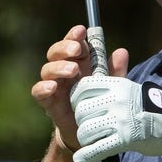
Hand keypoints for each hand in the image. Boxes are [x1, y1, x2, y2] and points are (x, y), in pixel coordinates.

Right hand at [32, 25, 129, 149]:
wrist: (91, 131)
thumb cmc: (101, 102)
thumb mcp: (112, 86)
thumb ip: (116, 71)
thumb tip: (122, 51)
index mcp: (80, 62)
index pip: (73, 43)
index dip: (75, 35)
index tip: (82, 30)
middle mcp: (64, 70)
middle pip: (56, 52)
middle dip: (65, 47)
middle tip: (77, 49)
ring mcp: (54, 85)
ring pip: (47, 69)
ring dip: (59, 67)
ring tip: (72, 70)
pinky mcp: (48, 101)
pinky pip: (38, 91)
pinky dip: (43, 87)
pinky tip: (52, 87)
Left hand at [70, 76, 161, 161]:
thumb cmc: (150, 108)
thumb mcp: (131, 89)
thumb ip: (113, 83)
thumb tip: (94, 77)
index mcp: (118, 86)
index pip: (83, 87)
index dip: (76, 98)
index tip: (79, 106)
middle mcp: (117, 101)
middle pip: (81, 111)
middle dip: (81, 121)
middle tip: (89, 126)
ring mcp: (121, 120)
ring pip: (85, 130)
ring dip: (85, 138)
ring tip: (91, 140)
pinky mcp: (124, 139)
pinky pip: (97, 148)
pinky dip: (86, 155)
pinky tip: (80, 158)